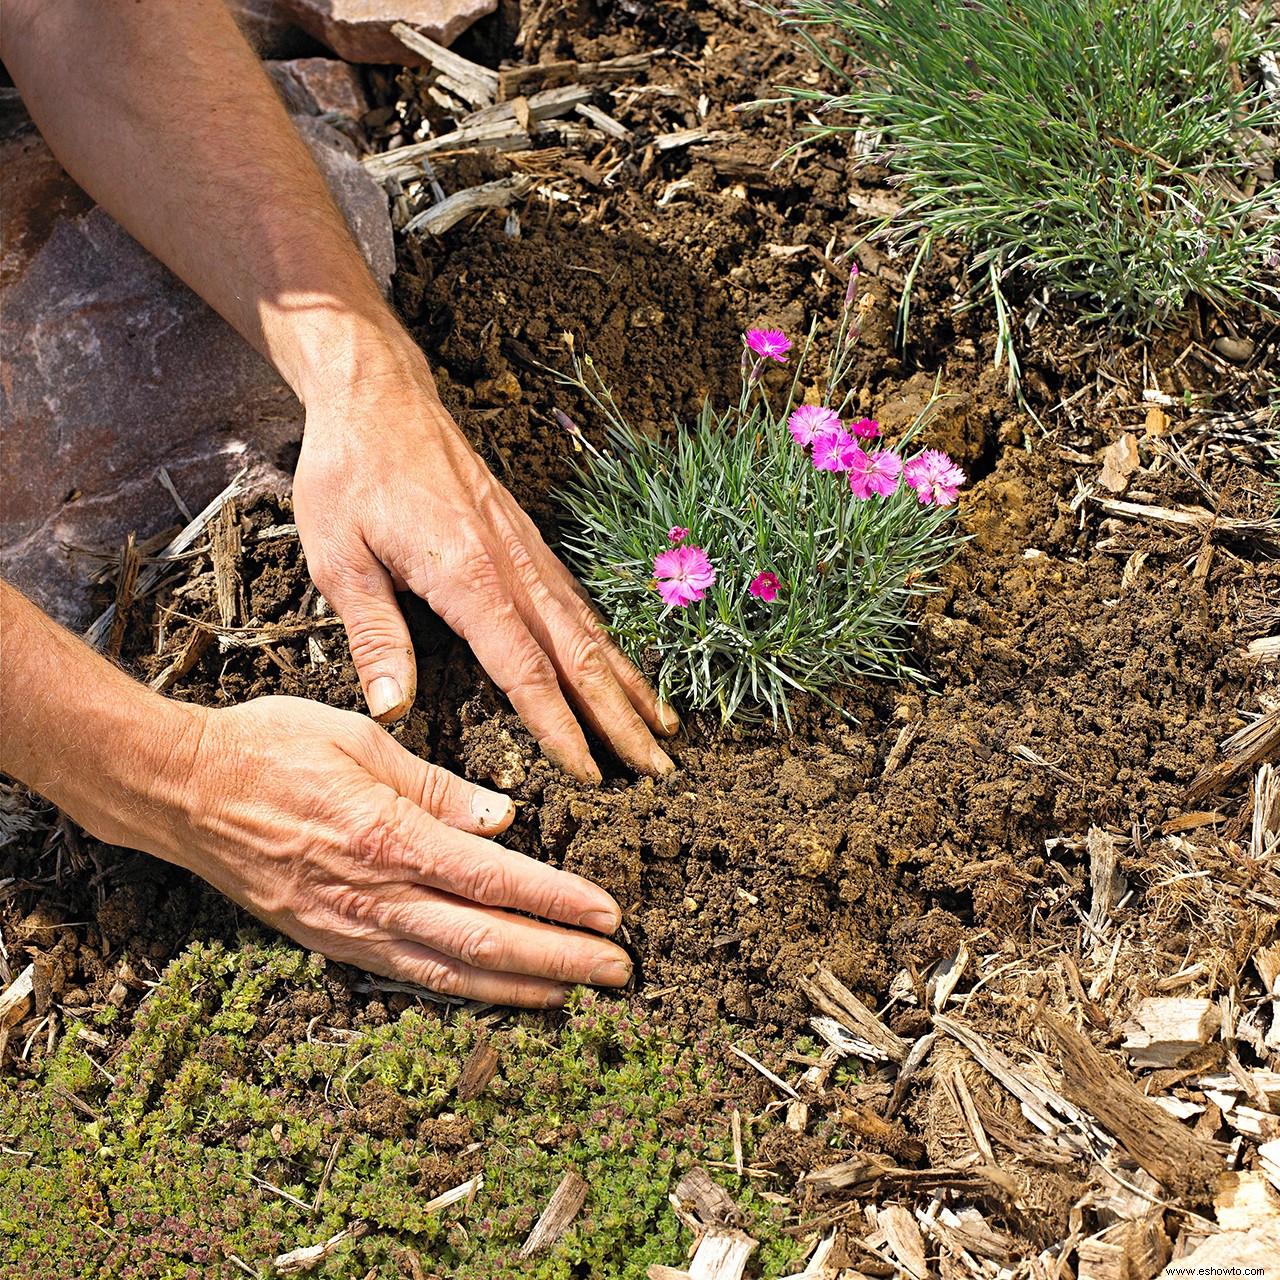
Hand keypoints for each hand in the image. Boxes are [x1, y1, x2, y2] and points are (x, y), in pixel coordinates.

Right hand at [153, 696, 632, 1006]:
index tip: (609, 913)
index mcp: (387, 835)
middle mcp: (372, 893)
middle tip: (619, 970)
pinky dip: (461, 990)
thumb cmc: (269, 748)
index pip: (494, 877)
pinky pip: (407, 975)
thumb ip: (436, 785)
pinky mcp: (329, 941)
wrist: (181, 790)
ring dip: (520, 986)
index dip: (557, 900)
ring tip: (577, 993)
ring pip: (449, 971)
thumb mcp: (360, 739)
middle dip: (559, 958)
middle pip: (483, 939)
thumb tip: (503, 815)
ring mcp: (348, 927)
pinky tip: (497, 992)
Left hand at [292, 348, 676, 782]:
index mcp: (466, 576)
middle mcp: (512, 565)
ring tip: (665, 727)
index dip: (560, 727)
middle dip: (622, 718)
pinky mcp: (526, 539)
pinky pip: (578, 600)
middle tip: (660, 769)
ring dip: (630, 683)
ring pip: (591, 628)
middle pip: (580, 656)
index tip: (590, 774)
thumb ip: (374, 635)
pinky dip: (610, 641)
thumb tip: (393, 708)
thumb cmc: (350, 473)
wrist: (379, 395)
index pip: (524, 670)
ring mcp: (526, 550)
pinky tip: (623, 667)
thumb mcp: (337, 558)